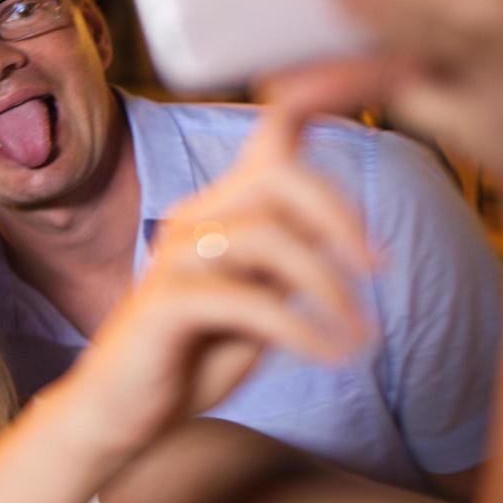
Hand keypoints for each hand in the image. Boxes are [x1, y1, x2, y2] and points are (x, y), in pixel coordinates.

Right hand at [68, 110, 373, 452]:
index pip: (271, 138)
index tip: (380, 87)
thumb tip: (350, 231)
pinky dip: (302, 329)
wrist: (122, 415)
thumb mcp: (260, 303)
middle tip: (378, 268)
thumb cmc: (192, 357)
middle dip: (339, 214)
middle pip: (277, 176)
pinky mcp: (164, 305)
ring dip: (328, 286)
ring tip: (357, 333)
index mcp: (219, 212)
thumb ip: (293, 264)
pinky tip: (331, 355)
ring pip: (266, 236)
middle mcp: (194, 221)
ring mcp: (175, 259)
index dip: (320, 103)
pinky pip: (247, 301)